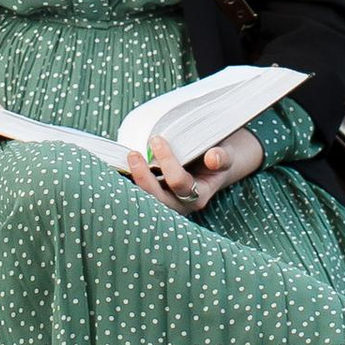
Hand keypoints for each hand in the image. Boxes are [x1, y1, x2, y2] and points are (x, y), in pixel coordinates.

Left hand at [126, 125, 262, 216]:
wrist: (212, 167)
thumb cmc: (216, 158)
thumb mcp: (226, 155)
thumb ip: (222, 157)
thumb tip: (213, 157)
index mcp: (199, 195)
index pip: (179, 182)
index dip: (167, 162)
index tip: (156, 139)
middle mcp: (181, 205)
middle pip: (158, 200)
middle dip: (144, 178)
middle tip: (133, 154)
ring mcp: (166, 204)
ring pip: (146, 202)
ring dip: (133, 183)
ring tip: (126, 161)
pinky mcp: (154, 199)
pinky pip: (139, 197)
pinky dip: (127, 185)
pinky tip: (118, 170)